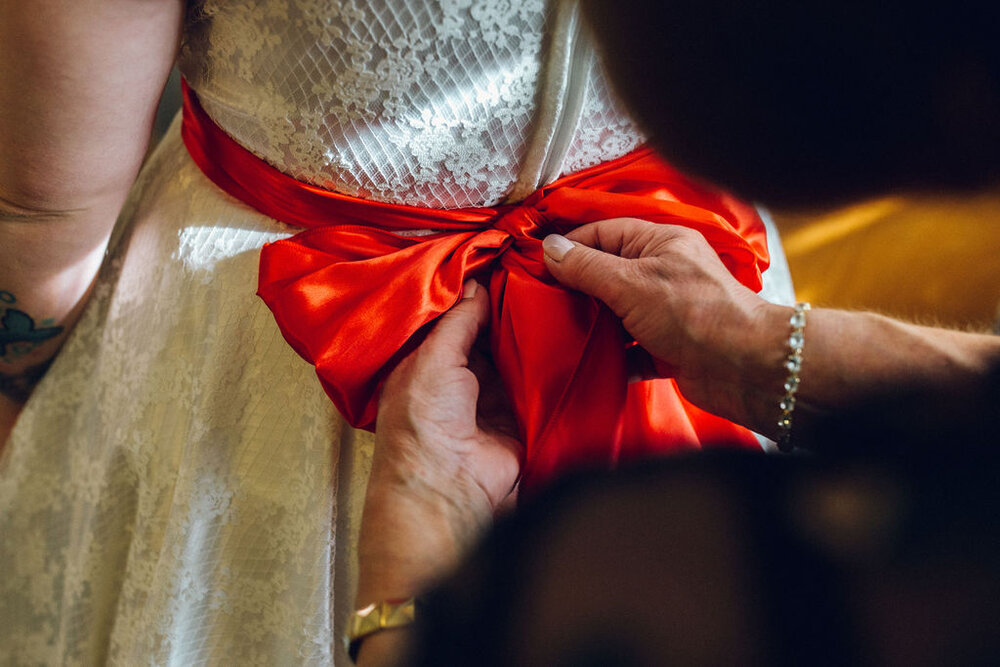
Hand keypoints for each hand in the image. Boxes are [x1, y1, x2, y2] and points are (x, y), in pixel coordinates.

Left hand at [355, 280, 521, 664]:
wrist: (450, 490)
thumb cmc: (423, 426)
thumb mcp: (432, 358)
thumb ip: (457, 320)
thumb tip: (475, 283)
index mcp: (424, 363)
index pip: (452, 319)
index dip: (473, 293)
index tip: (499, 260)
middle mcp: (457, 378)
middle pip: (487, 333)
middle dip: (505, 308)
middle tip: (532, 271)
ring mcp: (490, 397)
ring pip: (514, 353)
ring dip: (529, 331)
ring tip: (552, 291)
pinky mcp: (520, 414)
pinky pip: (537, 379)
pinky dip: (548, 359)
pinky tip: (563, 329)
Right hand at [542, 217, 787, 433]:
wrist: (746, 368)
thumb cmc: (695, 314)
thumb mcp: (631, 282)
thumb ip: (587, 267)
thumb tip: (550, 247)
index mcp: (660, 244)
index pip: (604, 234)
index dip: (570, 247)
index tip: (536, 265)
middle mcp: (664, 274)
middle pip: (608, 275)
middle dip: (576, 289)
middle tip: (539, 302)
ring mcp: (666, 314)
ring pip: (616, 315)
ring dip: (591, 326)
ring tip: (555, 333)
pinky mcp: (668, 350)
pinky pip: (630, 351)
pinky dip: (611, 358)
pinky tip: (586, 364)